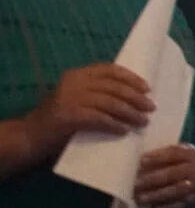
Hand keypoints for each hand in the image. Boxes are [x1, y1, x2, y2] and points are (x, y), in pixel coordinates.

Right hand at [25, 63, 152, 154]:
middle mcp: (73, 82)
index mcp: (76, 75)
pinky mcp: (68, 115)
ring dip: (130, 113)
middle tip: (151, 108)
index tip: (147, 88)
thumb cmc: (58, 120)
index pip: (109, 70)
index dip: (131, 78)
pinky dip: (115, 124)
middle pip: (114, 87)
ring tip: (143, 121)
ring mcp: (70, 98)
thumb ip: (97, 94)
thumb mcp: (77, 99)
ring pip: (110, 103)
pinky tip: (124, 130)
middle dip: (136, 98)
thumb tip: (134, 97)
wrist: (30, 136)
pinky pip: (99, 118)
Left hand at [135, 142, 194, 207]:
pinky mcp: (194, 198)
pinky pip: (180, 204)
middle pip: (172, 174)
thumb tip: (140, 160)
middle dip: (152, 179)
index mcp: (190, 155)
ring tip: (140, 198)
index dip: (157, 157)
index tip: (141, 161)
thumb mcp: (181, 151)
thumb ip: (165, 153)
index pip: (173, 154)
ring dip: (157, 195)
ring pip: (175, 191)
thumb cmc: (185, 161)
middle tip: (135, 184)